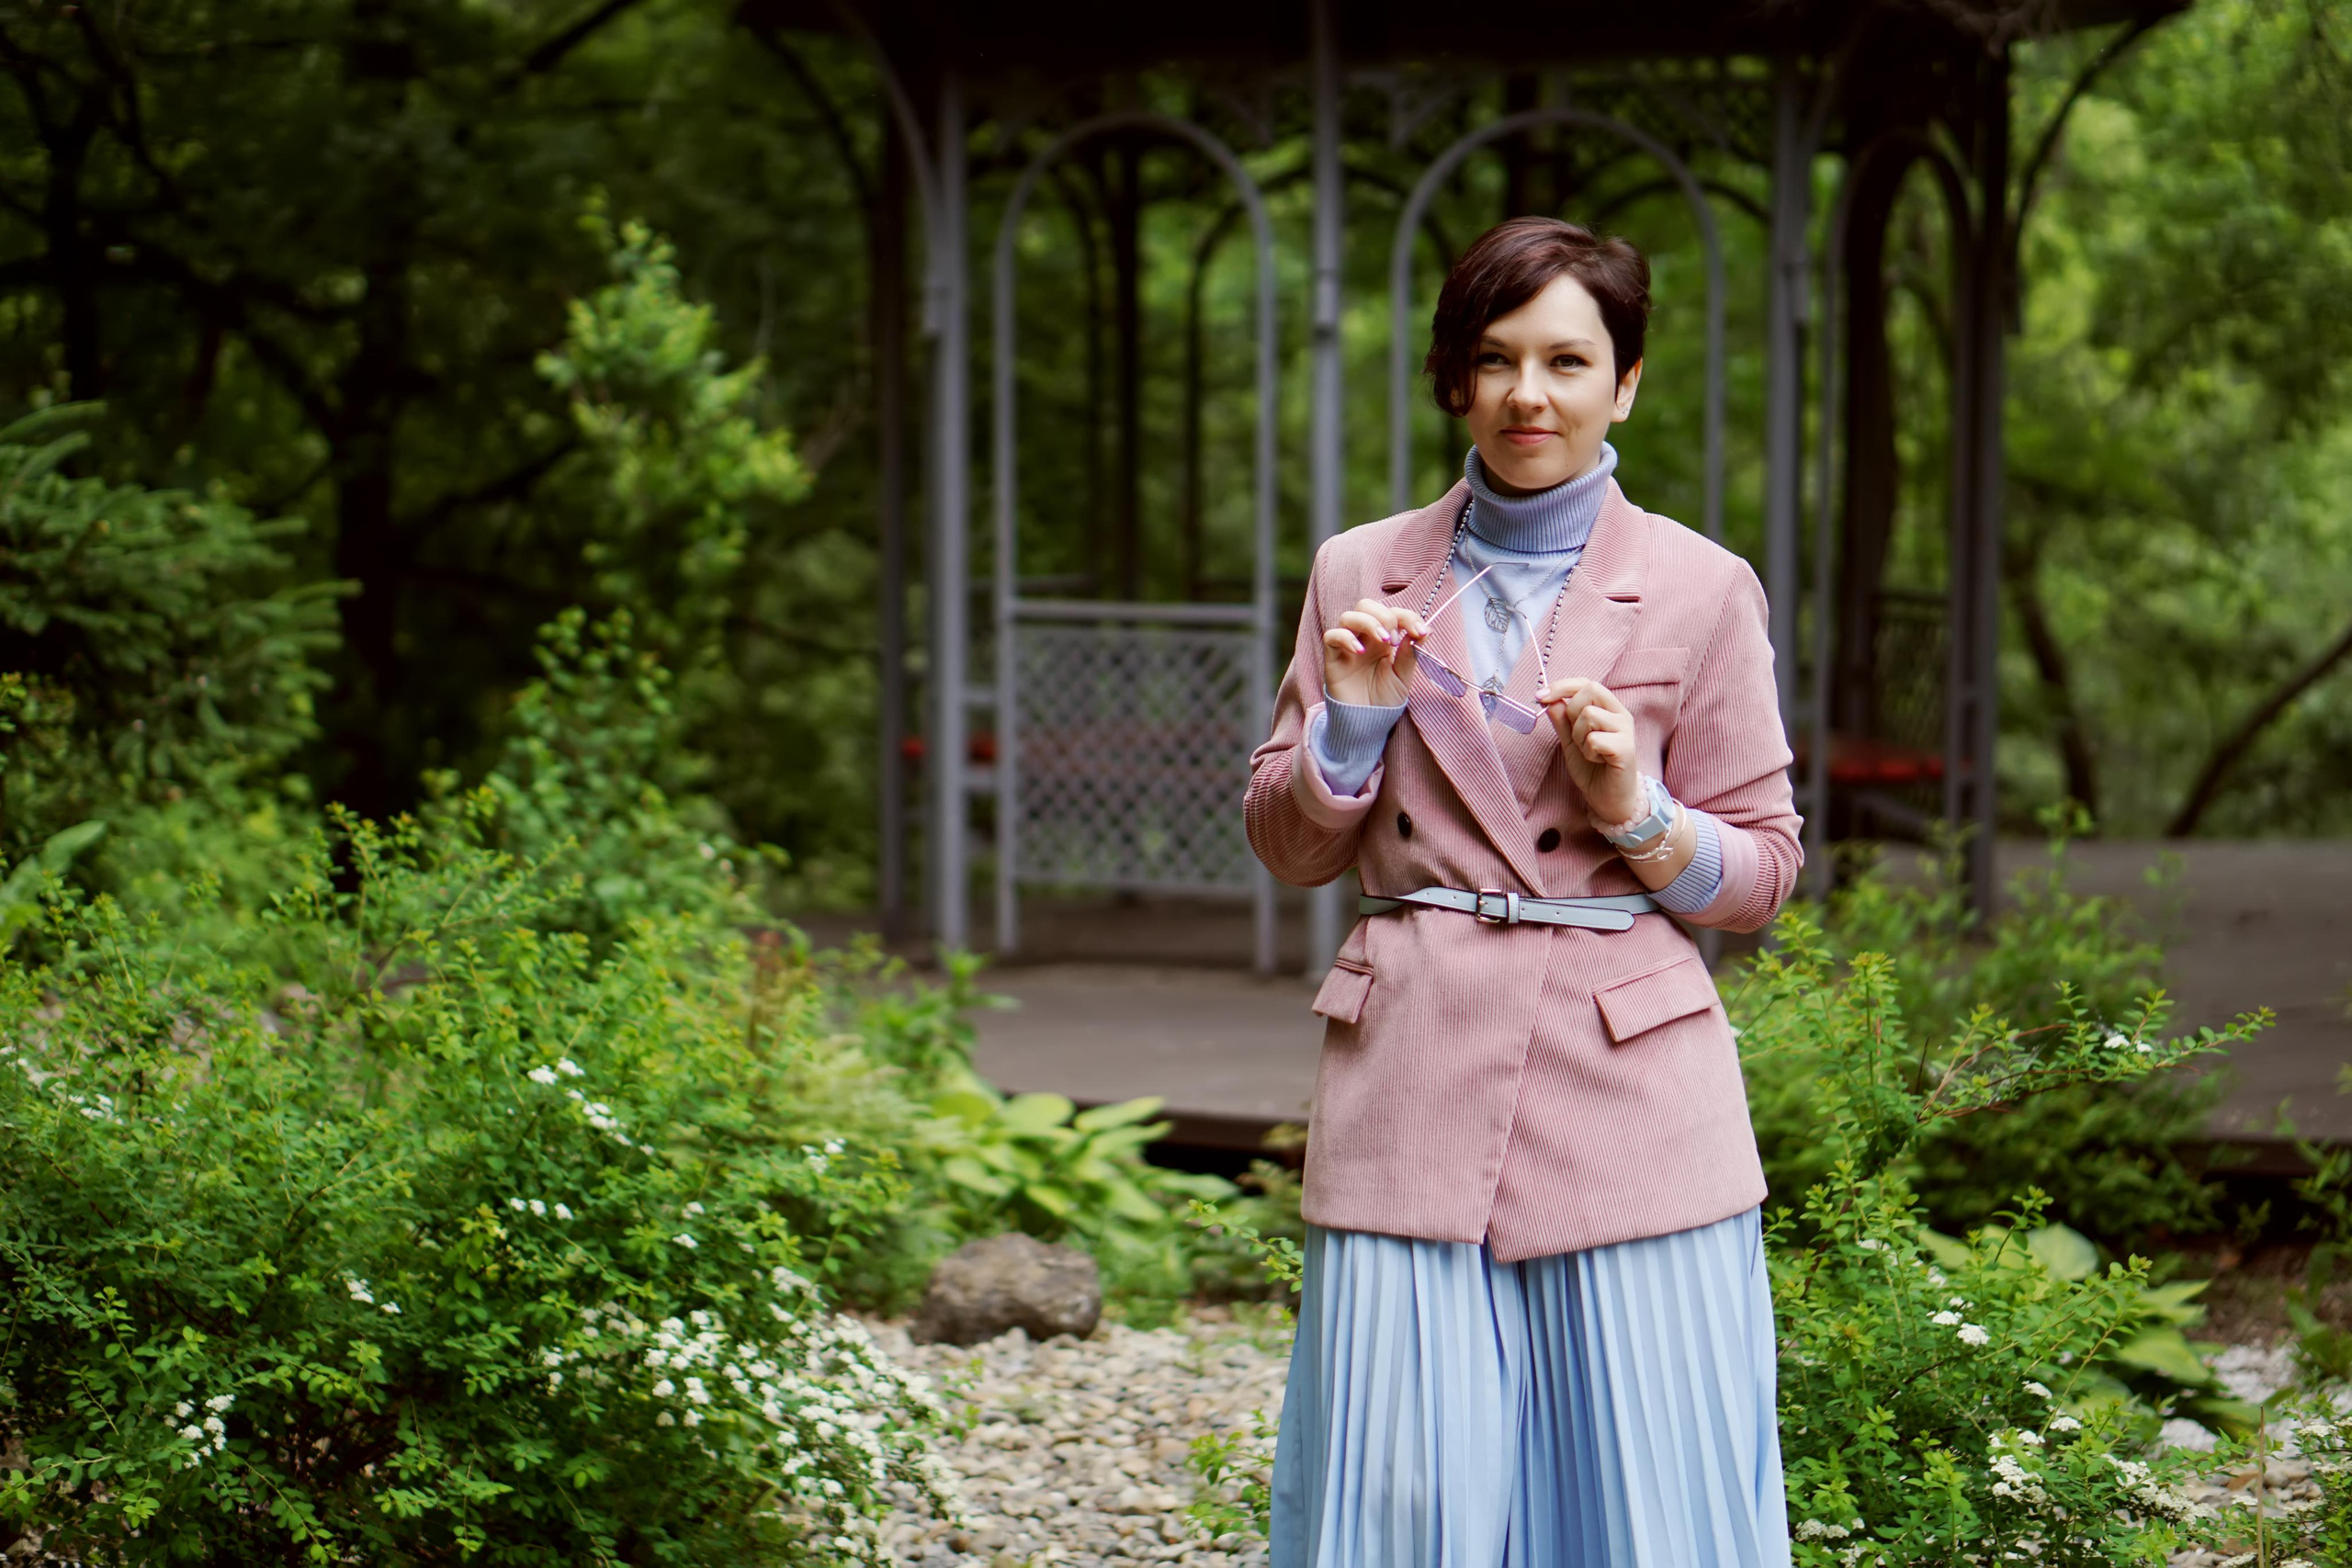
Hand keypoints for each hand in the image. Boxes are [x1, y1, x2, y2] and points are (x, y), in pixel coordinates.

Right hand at [1321, 599, 1427, 707]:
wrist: (1366, 724)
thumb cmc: (1384, 700)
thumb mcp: (1404, 677)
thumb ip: (1410, 654)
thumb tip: (1425, 630)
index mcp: (1384, 639)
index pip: (1392, 613)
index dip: (1408, 616)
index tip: (1421, 632)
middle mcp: (1364, 638)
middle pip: (1366, 605)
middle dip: (1385, 615)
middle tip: (1395, 639)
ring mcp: (1347, 647)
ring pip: (1349, 616)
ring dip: (1369, 622)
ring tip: (1384, 642)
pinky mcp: (1333, 658)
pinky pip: (1331, 636)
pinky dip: (1345, 638)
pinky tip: (1360, 651)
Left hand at [1537, 677, 1641, 822]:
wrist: (1607, 799)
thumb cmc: (1592, 768)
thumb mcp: (1569, 741)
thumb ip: (1561, 720)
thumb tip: (1549, 699)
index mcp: (1609, 709)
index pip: (1587, 683)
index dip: (1562, 686)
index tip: (1540, 697)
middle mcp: (1621, 715)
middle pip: (1590, 690)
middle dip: (1572, 712)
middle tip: (1577, 736)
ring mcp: (1626, 731)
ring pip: (1589, 715)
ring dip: (1579, 736)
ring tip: (1588, 751)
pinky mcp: (1626, 749)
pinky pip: (1595, 739)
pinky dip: (1588, 751)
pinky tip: (1597, 760)